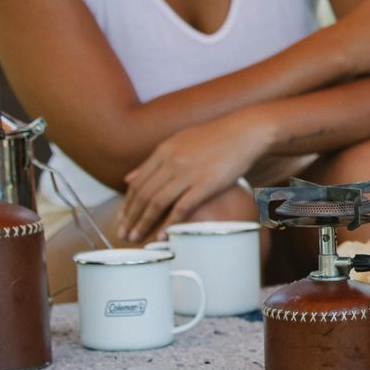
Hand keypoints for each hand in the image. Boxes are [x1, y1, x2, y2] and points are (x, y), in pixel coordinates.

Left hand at [121, 113, 270, 241]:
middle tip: (123, 234)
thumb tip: (128, 178)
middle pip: (143, 194)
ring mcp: (188, 173)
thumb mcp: (180, 142)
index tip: (122, 218)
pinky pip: (181, 207)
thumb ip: (154, 161)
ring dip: (143, 223)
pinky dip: (169, 223)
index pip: (137, 182)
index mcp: (164, 151)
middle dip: (130, 217)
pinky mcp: (205, 184)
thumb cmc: (216, 137)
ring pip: (157, 203)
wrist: (246, 131)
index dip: (127, 203)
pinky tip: (162, 234)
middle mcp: (171, 161)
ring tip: (135, 237)